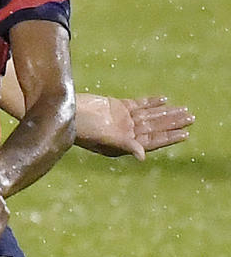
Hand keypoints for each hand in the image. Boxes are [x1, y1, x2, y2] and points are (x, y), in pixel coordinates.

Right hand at [75, 95, 193, 159]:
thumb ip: (125, 145)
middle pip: (155, 127)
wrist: (65, 113)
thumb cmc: (82, 128)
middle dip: (173, 122)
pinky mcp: (117, 106)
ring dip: (166, 112)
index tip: (185, 133)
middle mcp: (126, 133)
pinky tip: (164, 99)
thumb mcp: (104, 138)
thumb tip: (143, 156)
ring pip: (150, 115)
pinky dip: (151, 102)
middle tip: (191, 118)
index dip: (169, 137)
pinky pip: (138, 104)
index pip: (152, 140)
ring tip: (184, 109)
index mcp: (124, 143)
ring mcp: (122, 119)